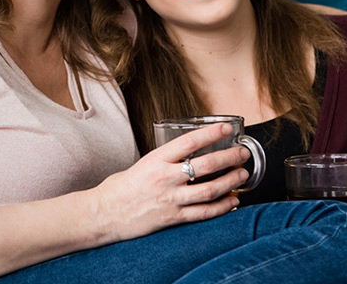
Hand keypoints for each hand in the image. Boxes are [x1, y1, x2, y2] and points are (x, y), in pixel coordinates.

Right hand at [87, 124, 247, 242]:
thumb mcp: (140, 165)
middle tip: (242, 153)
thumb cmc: (118, 189)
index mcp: (155, 160)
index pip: (189, 142)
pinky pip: (204, 212)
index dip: (211, 134)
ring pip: (209, 190)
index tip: (226, 128)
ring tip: (242, 174)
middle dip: (229, 158)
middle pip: (205, 166)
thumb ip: (163, 161)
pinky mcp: (173, 218)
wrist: (104, 214)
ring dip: (230, 181)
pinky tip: (233, 201)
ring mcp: (170, 199)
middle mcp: (165, 178)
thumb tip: (185, 157)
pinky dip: (222, 207)